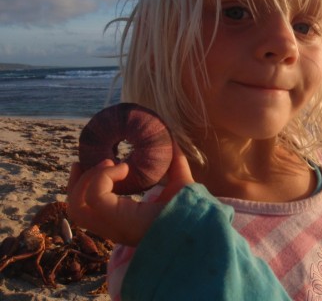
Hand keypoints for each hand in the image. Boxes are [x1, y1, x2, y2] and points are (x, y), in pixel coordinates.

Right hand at [67, 142, 193, 245]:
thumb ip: (175, 162)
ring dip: (89, 178)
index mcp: (124, 220)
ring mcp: (114, 226)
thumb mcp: (180, 182)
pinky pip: (95, 196)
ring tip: (111, 163)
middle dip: (76, 182)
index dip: (83, 186)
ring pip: (78, 205)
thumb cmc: (192, 208)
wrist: (200, 223)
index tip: (91, 163)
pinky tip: (124, 167)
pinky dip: (104, 177)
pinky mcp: (118, 221)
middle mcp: (114, 226)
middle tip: (84, 161)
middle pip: (76, 210)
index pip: (89, 210)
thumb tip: (171, 138)